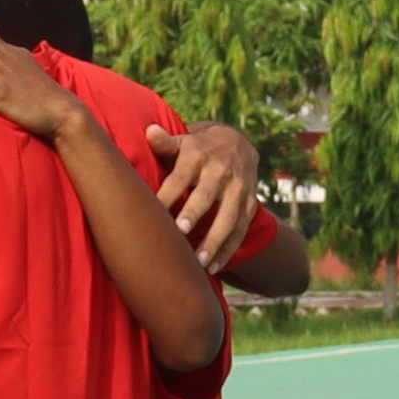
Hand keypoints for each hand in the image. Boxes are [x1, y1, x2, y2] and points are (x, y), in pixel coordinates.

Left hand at [149, 111, 265, 258]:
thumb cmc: (196, 148)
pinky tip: (213, 268)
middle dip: (194, 214)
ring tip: (199, 263)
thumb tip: (149, 131)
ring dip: (214, 241)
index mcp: (197, 156)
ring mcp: (238, 189)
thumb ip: (165, 143)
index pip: (179, 177)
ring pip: (227, 218)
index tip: (153, 210)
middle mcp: (219, 172)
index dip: (167, 194)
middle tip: (180, 232)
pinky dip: (228, 250)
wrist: (238, 143)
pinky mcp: (249, 204)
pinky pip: (240, 230)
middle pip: (205, 196)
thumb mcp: (183, 141)